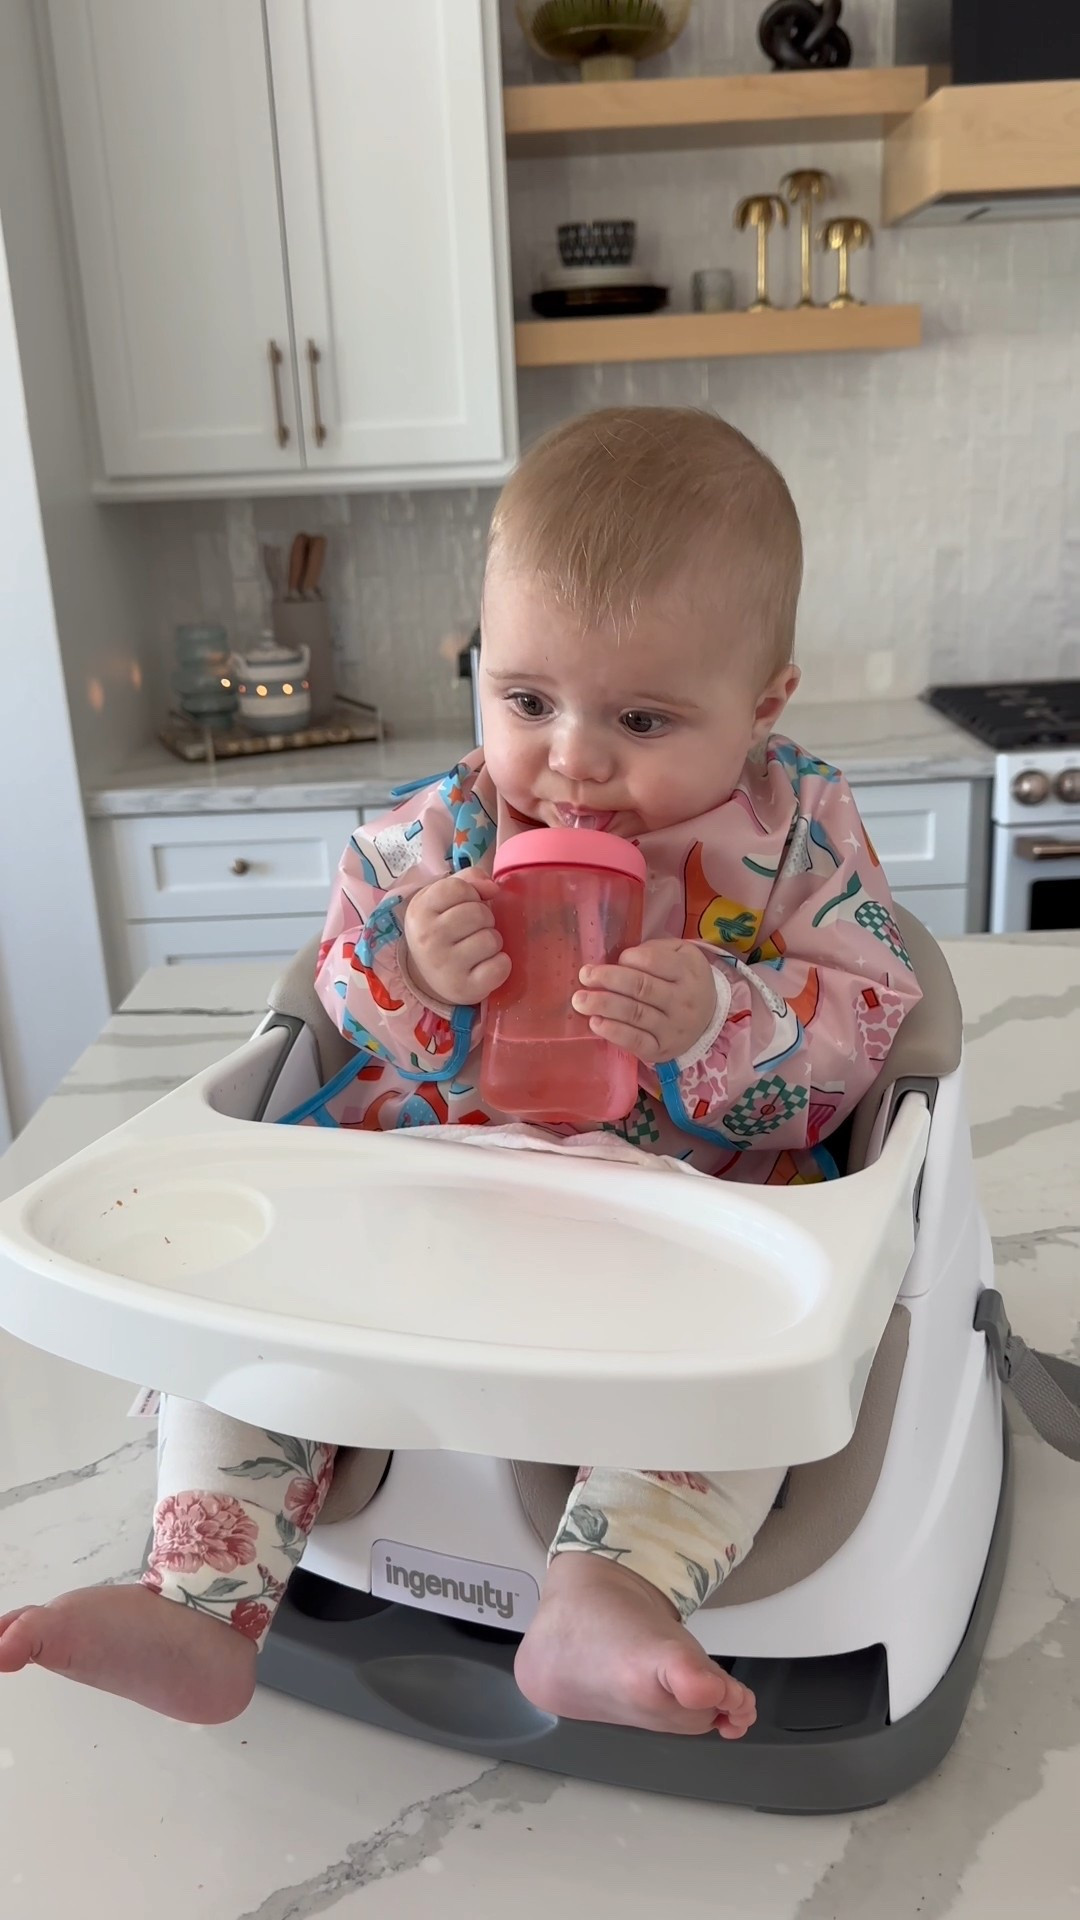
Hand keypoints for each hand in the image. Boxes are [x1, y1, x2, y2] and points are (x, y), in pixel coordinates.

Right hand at [403, 872, 510, 1006]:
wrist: (426, 978)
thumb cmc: (442, 930)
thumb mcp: (443, 899)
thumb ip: (467, 880)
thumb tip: (492, 887)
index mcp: (420, 911)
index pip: (459, 888)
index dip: (471, 894)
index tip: (464, 906)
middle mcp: (427, 938)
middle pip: (478, 913)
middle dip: (484, 918)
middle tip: (472, 930)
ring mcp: (444, 966)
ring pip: (491, 939)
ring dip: (492, 942)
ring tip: (478, 949)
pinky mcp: (464, 988)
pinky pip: (500, 966)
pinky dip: (500, 965)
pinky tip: (486, 966)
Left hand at [573, 939, 716, 1065]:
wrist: (709, 1019)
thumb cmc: (683, 980)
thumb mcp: (680, 955)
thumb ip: (655, 950)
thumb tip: (619, 959)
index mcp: (687, 971)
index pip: (653, 962)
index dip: (629, 959)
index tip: (616, 959)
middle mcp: (683, 1000)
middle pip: (641, 987)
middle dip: (608, 979)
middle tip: (585, 975)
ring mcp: (673, 1028)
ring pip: (635, 1014)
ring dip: (604, 1005)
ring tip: (580, 1000)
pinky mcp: (661, 1049)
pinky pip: (636, 1041)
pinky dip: (614, 1032)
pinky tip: (596, 1023)